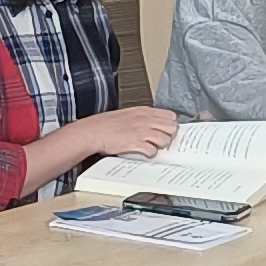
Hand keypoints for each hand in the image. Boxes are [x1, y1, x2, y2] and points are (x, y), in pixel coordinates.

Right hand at [44, 105, 182, 174]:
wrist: (94, 131)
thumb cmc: (107, 124)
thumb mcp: (129, 114)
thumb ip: (143, 118)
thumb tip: (154, 124)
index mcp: (144, 111)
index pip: (171, 116)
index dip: (170, 125)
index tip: (167, 130)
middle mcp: (146, 120)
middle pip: (172, 128)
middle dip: (169, 135)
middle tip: (162, 140)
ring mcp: (142, 132)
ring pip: (166, 140)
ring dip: (161, 146)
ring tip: (152, 146)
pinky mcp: (136, 143)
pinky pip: (153, 151)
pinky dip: (150, 154)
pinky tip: (144, 152)